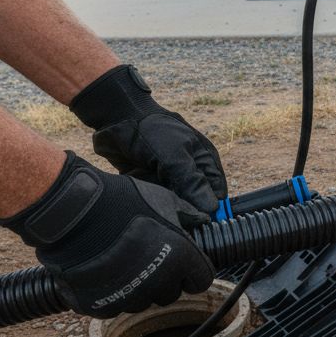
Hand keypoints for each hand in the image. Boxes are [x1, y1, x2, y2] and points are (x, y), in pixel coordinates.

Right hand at [0, 152, 215, 317]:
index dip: (193, 272)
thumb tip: (202, 219)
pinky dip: (110, 295)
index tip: (184, 265)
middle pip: (170, 294)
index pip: (201, 281)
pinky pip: (114, 307)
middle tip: (147, 259)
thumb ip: (188, 213)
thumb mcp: (163, 199)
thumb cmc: (121, 201)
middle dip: (163, 280)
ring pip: (142, 302)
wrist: (74, 213)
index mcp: (180, 259)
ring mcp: (129, 298)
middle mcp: (158, 283)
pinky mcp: (102, 306)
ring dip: (137, 288)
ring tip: (122, 264)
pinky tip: (103, 275)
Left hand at [69, 65, 226, 213]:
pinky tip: (138, 181)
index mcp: (206, 162)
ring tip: (148, 180)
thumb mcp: (174, 155)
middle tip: (165, 194)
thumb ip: (192, 182)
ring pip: (172, 203)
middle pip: (194, 204)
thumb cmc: (152, 131)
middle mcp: (191, 173)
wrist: (119, 119)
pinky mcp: (153, 185)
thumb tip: (212, 209)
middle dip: (179, 203)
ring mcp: (171, 180)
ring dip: (159, 198)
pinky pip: (154, 200)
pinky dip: (146, 195)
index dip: (209, 209)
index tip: (196, 217)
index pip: (216, 195)